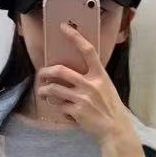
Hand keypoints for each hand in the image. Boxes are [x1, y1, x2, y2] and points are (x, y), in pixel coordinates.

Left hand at [37, 22, 137, 144]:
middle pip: (61, 71)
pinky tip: (59, 109)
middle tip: (41, 74)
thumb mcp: (106, 86)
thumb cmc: (109, 106)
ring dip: (44, 90)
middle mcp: (90, 84)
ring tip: (42, 92)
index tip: (63, 27)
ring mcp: (82, 98)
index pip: (87, 50)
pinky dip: (57, 108)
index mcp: (99, 75)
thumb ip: (92, 77)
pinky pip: (59, 106)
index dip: (74, 37)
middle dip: (46, 72)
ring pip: (54, 89)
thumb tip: (72, 72)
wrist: (114, 128)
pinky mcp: (76, 112)